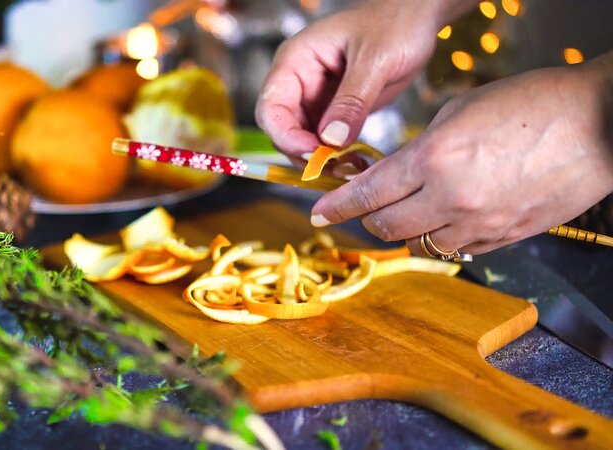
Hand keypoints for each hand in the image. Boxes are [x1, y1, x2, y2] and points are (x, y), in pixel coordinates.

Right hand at [255, 0, 464, 165]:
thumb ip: (352, 100)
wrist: (418, 18)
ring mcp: (317, 99)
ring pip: (304, 141)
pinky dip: (337, 158)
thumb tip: (330, 140)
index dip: (285, 135)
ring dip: (321, 161)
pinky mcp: (336, 113)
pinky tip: (356, 164)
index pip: (271, 107)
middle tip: (334, 169)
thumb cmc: (394, 23)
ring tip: (349, 169)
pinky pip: (327, 143)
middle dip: (304, 153)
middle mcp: (300, 82)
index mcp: (296, 61)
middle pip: (284, 130)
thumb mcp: (374, 59)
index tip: (312, 153)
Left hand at [311, 54, 612, 254]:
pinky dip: (441, 236)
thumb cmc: (535, 104)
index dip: (337, 206)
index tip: (319, 212)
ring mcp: (479, 224)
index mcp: (434, 158)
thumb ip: (420, 146)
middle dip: (366, 217)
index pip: (367, 193)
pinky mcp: (504, 238)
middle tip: (364, 206)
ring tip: (410, 208)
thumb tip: (395, 170)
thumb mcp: (460, 111)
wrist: (600, 124)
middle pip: (385, 226)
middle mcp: (451, 198)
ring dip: (404, 228)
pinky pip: (456, 248)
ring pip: (418, 243)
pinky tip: (448, 216)